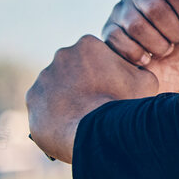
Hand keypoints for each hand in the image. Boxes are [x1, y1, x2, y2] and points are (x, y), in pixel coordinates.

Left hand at [25, 35, 156, 163]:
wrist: (97, 133)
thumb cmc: (124, 104)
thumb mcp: (146, 80)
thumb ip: (136, 69)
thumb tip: (135, 69)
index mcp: (88, 45)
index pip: (97, 54)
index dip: (108, 71)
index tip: (113, 86)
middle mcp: (61, 56)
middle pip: (75, 68)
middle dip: (84, 81)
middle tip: (99, 101)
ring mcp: (44, 78)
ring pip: (58, 86)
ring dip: (68, 97)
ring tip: (84, 116)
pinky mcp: (32, 99)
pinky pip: (44, 105)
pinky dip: (55, 112)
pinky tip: (69, 124)